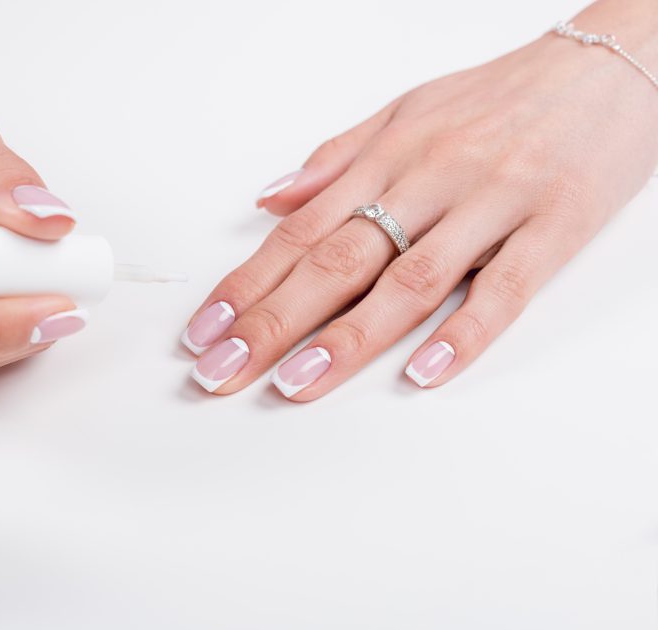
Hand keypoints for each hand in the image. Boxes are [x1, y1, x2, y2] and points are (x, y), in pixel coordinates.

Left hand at [182, 1, 657, 397]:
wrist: (613, 60)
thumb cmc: (503, 95)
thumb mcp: (406, 110)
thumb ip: (335, 161)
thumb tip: (269, 202)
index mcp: (388, 156)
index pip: (299, 234)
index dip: (246, 286)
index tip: (204, 332)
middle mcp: (429, 179)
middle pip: (337, 261)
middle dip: (272, 322)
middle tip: (222, 372)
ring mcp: (492, 203)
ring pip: (409, 278)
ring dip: (347, 337)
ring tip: (295, 381)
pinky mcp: (554, 226)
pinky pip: (505, 286)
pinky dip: (464, 333)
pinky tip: (422, 373)